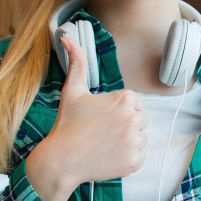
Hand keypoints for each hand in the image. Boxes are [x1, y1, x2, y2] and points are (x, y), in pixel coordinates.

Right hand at [27, 36, 147, 200]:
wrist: (61, 160)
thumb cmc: (66, 124)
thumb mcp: (72, 91)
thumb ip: (77, 63)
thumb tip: (67, 38)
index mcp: (125, 98)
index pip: (135, 105)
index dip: (117, 113)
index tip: (101, 120)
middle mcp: (134, 118)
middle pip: (140, 122)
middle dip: (123, 127)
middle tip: (100, 134)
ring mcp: (135, 141)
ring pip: (140, 140)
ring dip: (125, 144)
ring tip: (103, 145)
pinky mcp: (134, 161)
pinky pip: (139, 158)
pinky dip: (126, 160)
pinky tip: (107, 157)